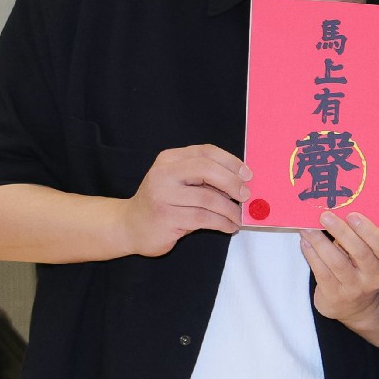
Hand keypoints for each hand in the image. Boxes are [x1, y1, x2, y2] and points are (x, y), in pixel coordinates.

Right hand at [119, 145, 249, 254]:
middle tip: (246, 195)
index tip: (248, 175)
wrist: (130, 226)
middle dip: (232, 183)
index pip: (205, 152)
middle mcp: (163, 173)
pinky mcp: (165, 217)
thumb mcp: (179, 183)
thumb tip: (242, 182)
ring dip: (230, 209)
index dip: (231, 162)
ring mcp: (162, 195)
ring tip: (238, 217)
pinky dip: (222, 223)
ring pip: (208, 198)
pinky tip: (229, 227)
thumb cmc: (163, 204)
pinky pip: (204, 218)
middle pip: (206, 169)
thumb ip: (203, 177)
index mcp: (169, 159)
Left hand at [301, 210, 378, 346]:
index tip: (352, 214)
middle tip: (325, 216)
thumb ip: (361, 238)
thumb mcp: (370, 256)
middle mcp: (373, 276)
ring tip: (308, 228)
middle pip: (359, 252)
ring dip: (320, 242)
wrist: (357, 308)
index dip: (367, 229)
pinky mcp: (335, 296)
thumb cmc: (362, 270)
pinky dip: (311, 255)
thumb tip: (338, 211)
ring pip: (337, 262)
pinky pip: (321, 272)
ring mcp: (354, 288)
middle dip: (341, 232)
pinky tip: (305, 242)